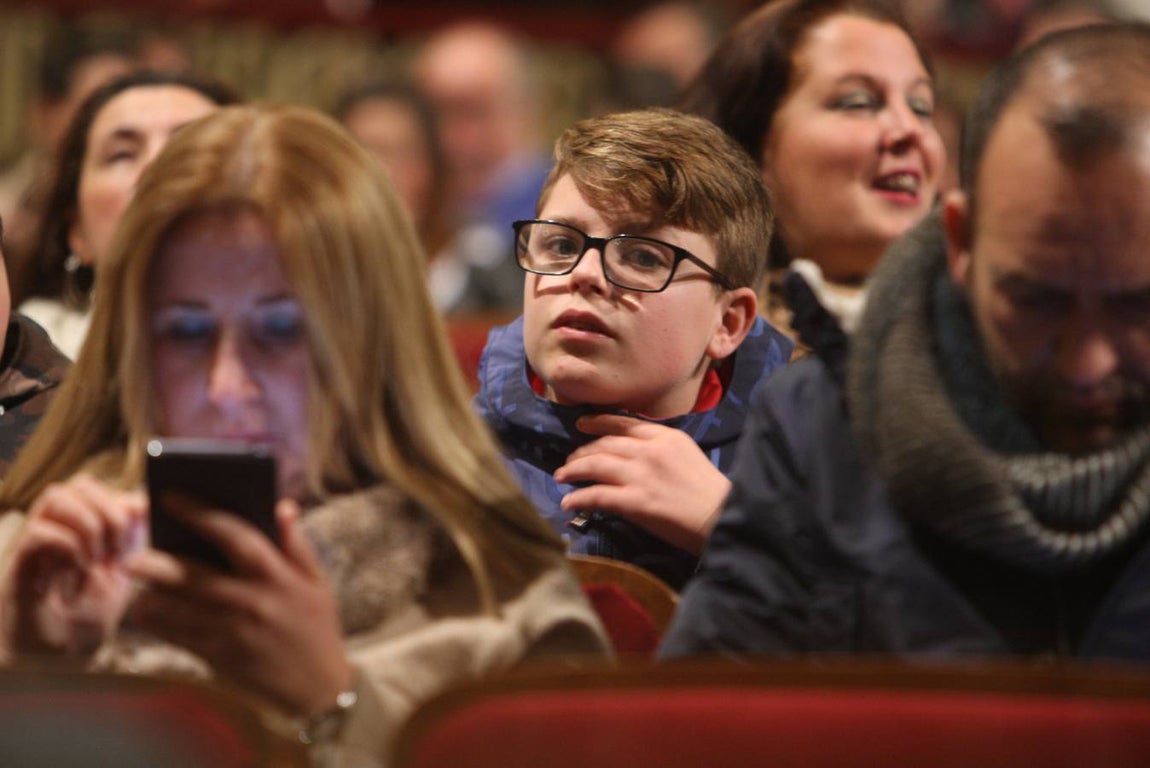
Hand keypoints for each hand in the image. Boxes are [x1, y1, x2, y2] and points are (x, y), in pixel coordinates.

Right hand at [3, 475, 145, 657]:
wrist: (56, 661)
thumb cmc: (87, 615)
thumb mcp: (122, 571)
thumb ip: (133, 536)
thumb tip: (142, 502)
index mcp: (79, 524)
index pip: (98, 485)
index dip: (125, 502)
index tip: (139, 534)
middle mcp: (53, 527)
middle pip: (79, 483)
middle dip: (110, 512)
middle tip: (118, 550)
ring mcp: (34, 544)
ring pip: (56, 496)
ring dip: (90, 525)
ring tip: (99, 559)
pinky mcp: (19, 566)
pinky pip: (39, 533)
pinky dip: (69, 546)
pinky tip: (81, 570)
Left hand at [127, 498, 352, 716]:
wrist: (319, 689)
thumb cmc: (318, 628)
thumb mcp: (318, 583)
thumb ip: (296, 544)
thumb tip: (281, 505)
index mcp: (279, 576)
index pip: (236, 536)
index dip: (202, 514)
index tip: (171, 499)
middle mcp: (253, 602)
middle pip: (196, 577)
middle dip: (160, 564)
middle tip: (133, 555)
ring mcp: (235, 633)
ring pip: (181, 610)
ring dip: (153, 596)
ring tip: (136, 584)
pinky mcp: (222, 658)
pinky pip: (180, 638)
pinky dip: (160, 625)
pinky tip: (146, 613)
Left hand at [553, 414, 730, 554]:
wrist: (722, 517)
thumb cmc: (710, 492)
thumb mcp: (687, 456)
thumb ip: (660, 449)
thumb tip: (633, 454)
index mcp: (666, 436)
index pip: (623, 424)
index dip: (598, 423)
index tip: (582, 424)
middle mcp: (650, 450)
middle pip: (605, 444)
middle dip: (582, 452)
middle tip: (570, 461)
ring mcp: (641, 475)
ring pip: (595, 465)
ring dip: (573, 470)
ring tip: (562, 477)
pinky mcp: (635, 501)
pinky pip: (597, 495)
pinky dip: (579, 498)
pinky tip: (568, 503)